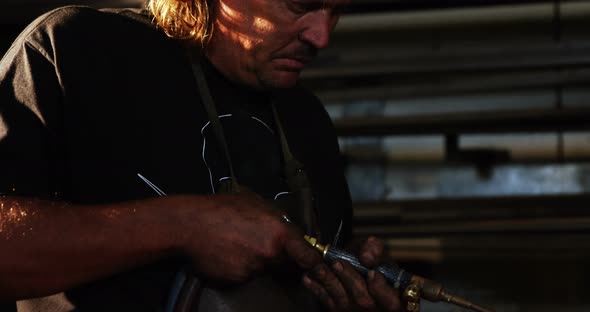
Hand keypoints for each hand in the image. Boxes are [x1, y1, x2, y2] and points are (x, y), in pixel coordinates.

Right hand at [170, 193, 321, 282]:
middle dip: (278, 257)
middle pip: (285, 263)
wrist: (189, 224)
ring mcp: (253, 268)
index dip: (314, 262)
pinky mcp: (237, 279)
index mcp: (279, 232)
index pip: (308, 256)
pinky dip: (239, 267)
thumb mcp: (256, 203)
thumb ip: (278, 218)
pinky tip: (227, 253)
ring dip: (256, 260)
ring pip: (263, 269)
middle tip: (259, 243)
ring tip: (237, 243)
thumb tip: (291, 228)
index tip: (317, 266)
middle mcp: (270, 252)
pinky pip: (245, 275)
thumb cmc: (221, 208)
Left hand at [302, 236, 403, 311]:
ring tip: (320, 267)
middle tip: (337, 263)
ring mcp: (354, 310)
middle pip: (363, 298)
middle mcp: (373, 307)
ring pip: (342, 299)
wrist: (358, 273)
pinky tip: (308, 277)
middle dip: (349, 279)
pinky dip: (316, 288)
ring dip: (329, 281)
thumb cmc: (372, 265)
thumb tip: (367, 257)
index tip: (371, 273)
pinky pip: (326, 300)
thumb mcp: (378, 254)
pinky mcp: (337, 310)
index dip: (381, 288)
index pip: (391, 299)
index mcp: (390, 296)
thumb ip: (375, 250)